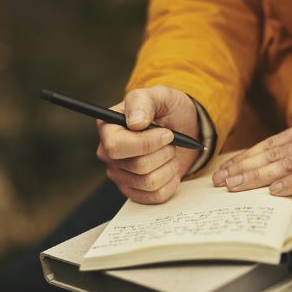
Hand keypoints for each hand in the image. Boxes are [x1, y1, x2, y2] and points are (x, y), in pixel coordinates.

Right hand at [96, 85, 199, 203]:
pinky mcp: (134, 191)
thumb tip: (135, 122)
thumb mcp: (160, 96)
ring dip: (170, 166)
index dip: (146, 143)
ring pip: (150, 182)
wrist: (184, 128)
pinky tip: (170, 167)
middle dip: (164, 153)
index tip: (167, 133)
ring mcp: (120, 175)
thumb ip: (143, 101)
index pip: (116, 147)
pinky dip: (171, 181)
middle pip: (138, 166)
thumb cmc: (168, 110)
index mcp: (108, 128)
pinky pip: (156, 196)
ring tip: (170, 153)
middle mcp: (109, 154)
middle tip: (171, 141)